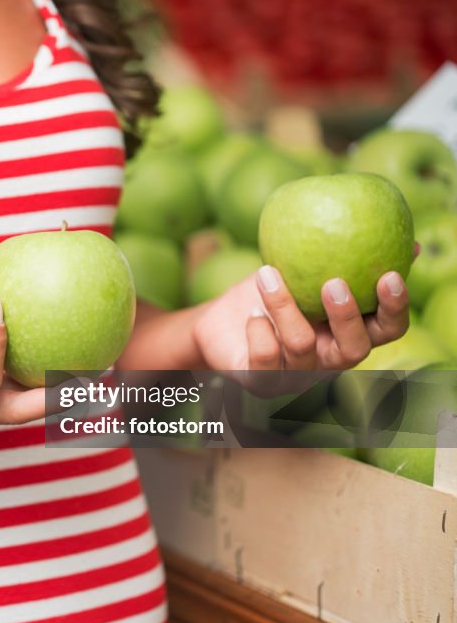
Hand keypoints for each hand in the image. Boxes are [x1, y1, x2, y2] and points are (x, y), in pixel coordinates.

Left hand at [194, 265, 409, 371]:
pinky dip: (259, 331)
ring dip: (285, 307)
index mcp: (347, 335)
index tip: (389, 274)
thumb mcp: (302, 271)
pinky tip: (252, 313)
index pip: (386, 330)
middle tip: (334, 283)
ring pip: (301, 346)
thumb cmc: (268, 294)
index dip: (394, 308)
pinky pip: (265, 359)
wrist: (218, 321)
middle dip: (347, 317)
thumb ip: (342, 258)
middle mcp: (327, 362)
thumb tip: (403, 239)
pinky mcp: (259, 383)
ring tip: (267, 274)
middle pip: (354, 350)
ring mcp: (294, 378)